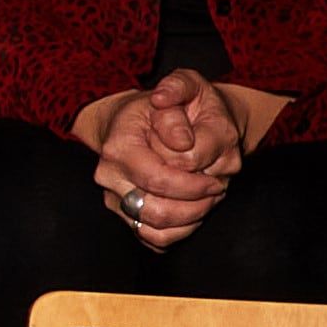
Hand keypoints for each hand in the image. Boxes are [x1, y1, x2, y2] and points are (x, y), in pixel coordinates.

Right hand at [73, 79, 230, 244]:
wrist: (146, 120)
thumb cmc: (170, 106)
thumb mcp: (184, 87)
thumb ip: (181, 97)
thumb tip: (182, 140)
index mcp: (119, 146)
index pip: (159, 179)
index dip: (196, 182)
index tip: (217, 172)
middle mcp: (109, 176)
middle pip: (157, 211)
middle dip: (196, 203)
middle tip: (217, 187)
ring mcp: (115, 199)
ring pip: (156, 229)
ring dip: (191, 218)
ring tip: (207, 197)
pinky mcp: (125, 216)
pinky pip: (155, 239)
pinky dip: (181, 230)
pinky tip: (194, 209)